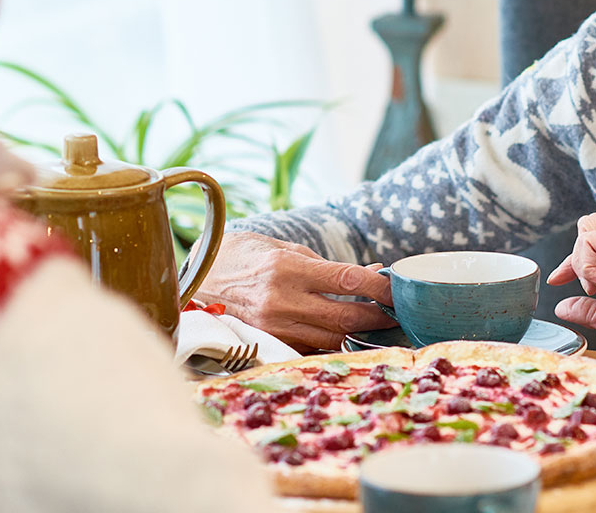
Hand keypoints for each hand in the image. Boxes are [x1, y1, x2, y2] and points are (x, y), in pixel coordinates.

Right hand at [193, 231, 394, 350]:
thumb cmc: (243, 255)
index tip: (397, 289)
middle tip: (395, 313)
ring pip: (330, 337)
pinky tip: (344, 334)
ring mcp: (272, 326)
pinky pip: (310, 347)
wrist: (197, 277)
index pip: (347, 279)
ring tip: (375, 323)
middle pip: (344, 315)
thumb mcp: (284, 247)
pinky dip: (330, 341)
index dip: (378, 286)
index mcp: (287, 267)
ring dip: (357, 332)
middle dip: (376, 316)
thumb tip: (372, 273)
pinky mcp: (266, 344)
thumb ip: (327, 265)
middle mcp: (280, 300)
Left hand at [547, 213, 595, 352]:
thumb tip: (564, 307)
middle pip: (593, 227)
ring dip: (583, 261)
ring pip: (590, 229)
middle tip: (577, 284)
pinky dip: (587, 265)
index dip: (579, 261)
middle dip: (577, 257)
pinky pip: (592, 240)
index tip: (561, 281)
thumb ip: (595, 311)